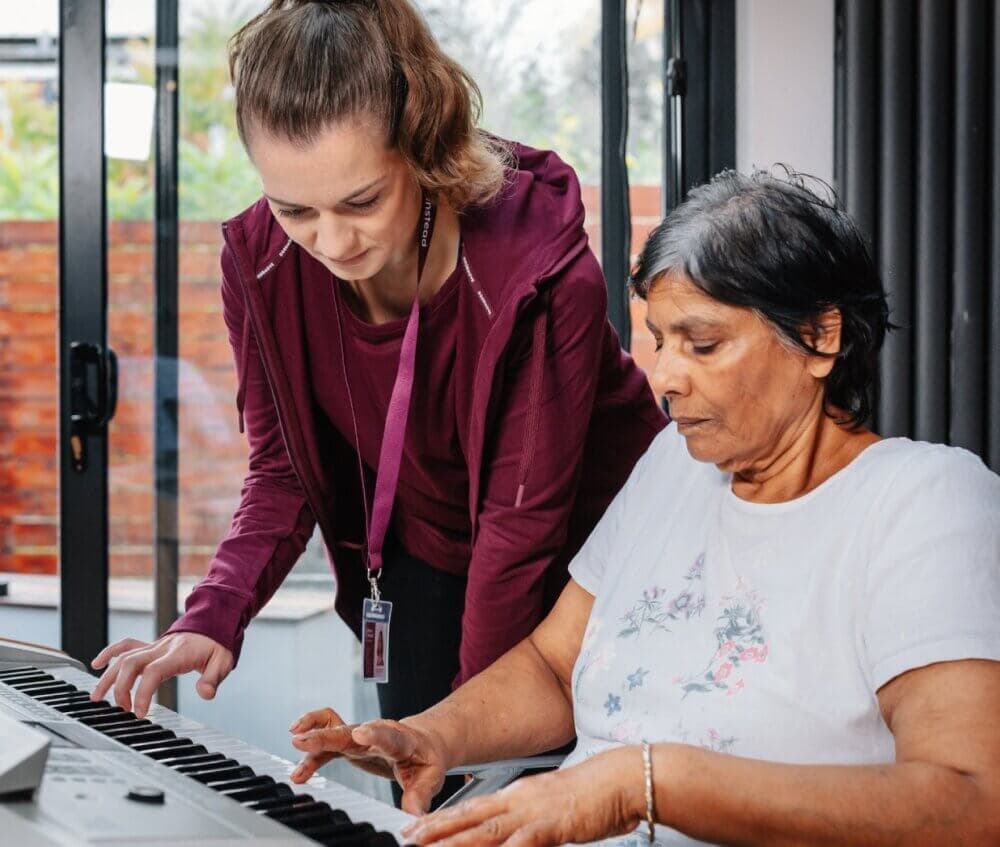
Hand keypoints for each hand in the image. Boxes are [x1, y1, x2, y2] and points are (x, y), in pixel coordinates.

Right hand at [90, 632, 233, 717]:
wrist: (215, 624)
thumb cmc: (218, 645)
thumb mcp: (223, 662)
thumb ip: (213, 678)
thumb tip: (205, 694)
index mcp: (178, 654)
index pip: (153, 672)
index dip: (142, 693)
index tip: (139, 713)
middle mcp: (162, 648)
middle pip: (131, 664)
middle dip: (120, 688)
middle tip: (122, 710)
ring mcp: (154, 646)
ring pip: (124, 657)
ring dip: (108, 677)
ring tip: (97, 698)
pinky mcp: (151, 646)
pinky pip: (126, 645)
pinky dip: (110, 653)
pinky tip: (97, 664)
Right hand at [290, 708, 449, 813]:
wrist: (422, 741)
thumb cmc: (425, 757)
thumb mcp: (430, 776)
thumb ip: (420, 794)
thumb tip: (413, 815)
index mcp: (400, 740)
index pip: (387, 735)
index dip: (373, 734)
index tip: (361, 733)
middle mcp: (376, 733)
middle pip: (349, 731)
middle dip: (326, 734)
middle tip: (304, 739)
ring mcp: (360, 736)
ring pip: (334, 728)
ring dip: (313, 733)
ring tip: (294, 741)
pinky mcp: (349, 743)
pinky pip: (328, 741)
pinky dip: (312, 752)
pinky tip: (298, 771)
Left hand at [401, 746, 643, 845]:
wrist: (622, 779)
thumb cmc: (595, 795)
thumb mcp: (553, 810)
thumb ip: (531, 824)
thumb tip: (514, 837)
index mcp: (519, 794)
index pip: (471, 808)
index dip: (441, 820)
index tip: (416, 829)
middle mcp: (519, 800)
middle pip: (468, 817)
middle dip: (435, 831)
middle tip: (407, 839)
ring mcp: (532, 812)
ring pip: (484, 831)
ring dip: (453, 843)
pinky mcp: (550, 826)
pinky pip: (518, 845)